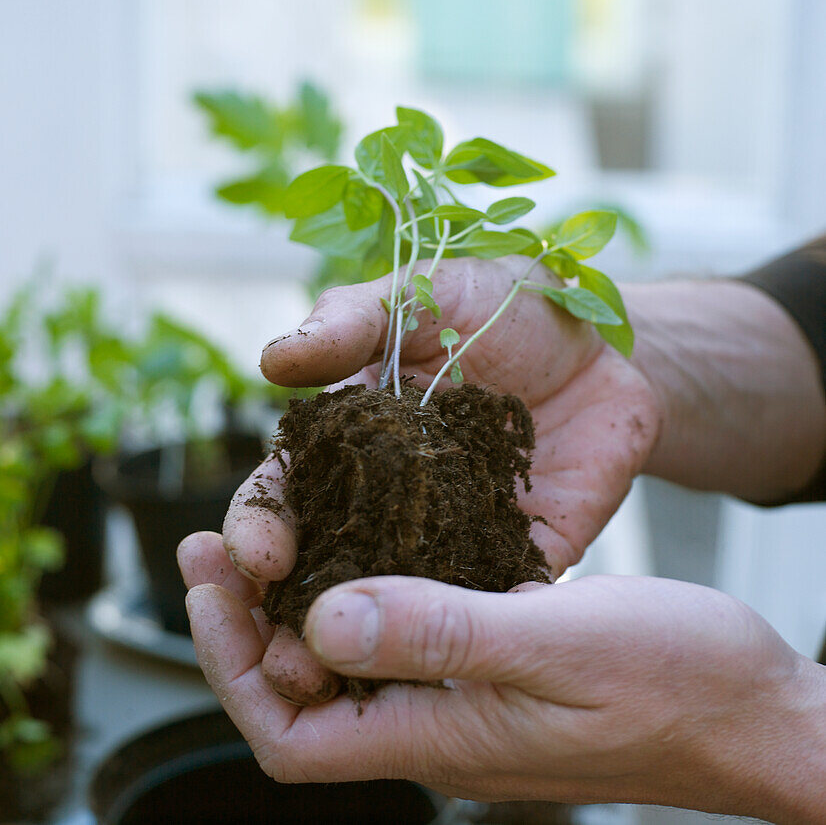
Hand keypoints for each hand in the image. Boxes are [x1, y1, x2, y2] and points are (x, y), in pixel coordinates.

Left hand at [177, 552, 825, 821]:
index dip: (229, 661)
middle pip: (303, 689)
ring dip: (300, 594)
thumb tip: (321, 620)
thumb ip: (439, 633)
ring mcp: (466, 695)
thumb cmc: (676, 682)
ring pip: (349, 654)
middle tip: (213, 541)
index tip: (206, 580)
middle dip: (245, 619)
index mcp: (439, 731)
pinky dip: (366, 581)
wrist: (754, 708)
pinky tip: (366, 532)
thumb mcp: (555, 644)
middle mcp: (438, 720)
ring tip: (274, 526)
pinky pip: (404, 628)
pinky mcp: (495, 661)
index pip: (289, 729)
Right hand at [214, 256, 658, 703]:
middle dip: (292, 613)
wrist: (604, 341)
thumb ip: (350, 321)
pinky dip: (462, 640)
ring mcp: (452, 537)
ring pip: (395, 606)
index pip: (287, 491)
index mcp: (349, 439)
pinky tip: (443, 678)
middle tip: (276, 655)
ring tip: (334, 692)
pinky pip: (486, 606)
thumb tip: (272, 356)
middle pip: (325, 567)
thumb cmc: (501, 302)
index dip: (262, 522)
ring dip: (361, 652)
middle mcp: (388, 500)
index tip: (257, 551)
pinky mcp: (518, 559)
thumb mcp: (421, 293)